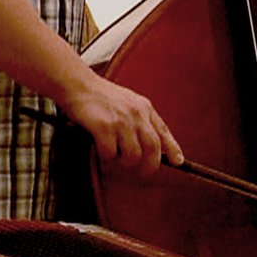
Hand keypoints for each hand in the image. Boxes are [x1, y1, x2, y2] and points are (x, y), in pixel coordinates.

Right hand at [65, 70, 183, 174]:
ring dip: (124, 161)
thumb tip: (152, 145)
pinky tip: (100, 147)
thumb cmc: (101, 96)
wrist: (78, 84)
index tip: (177, 162)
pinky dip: (106, 156)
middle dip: (150, 165)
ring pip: (132, 155)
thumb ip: (141, 119)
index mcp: (144, 107)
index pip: (163, 132)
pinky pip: (110, 153)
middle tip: (143, 172)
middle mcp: (136, 114)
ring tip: (116, 155)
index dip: (172, 149)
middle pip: (153, 148)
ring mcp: (121, 120)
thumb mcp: (129, 102)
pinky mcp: (104, 126)